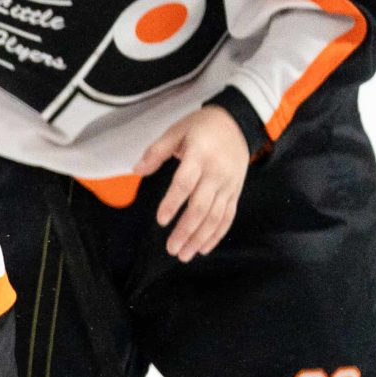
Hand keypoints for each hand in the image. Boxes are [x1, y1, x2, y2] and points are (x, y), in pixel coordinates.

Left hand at [138, 105, 249, 262]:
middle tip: (171, 249)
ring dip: (199, 238)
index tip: (161, 221)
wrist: (239, 122)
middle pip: (202, 206)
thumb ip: (157, 151)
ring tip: (184, 255)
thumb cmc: (202, 127)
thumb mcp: (177, 130)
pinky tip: (203, 248)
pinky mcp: (236, 191)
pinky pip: (228, 216)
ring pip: (216, 216)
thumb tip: (136, 170)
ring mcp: (229, 184)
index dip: (173, 203)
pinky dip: (217, 234)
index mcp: (200, 155)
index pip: (185, 183)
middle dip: (186, 230)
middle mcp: (217, 172)